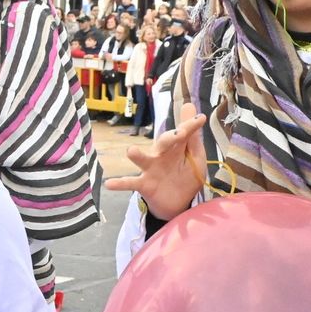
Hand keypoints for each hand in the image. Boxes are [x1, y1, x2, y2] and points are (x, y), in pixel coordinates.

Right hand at [104, 101, 210, 220]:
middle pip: (164, 142)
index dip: (191, 125)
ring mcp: (151, 169)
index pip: (184, 134)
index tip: (200, 119)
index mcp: (177, 149)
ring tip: (131, 151)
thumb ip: (193, 137)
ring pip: (143, 159)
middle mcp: (162, 155)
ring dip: (137, 155)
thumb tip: (192, 107)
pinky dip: (120, 183)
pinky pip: (130, 183)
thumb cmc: (186, 176)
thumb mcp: (195, 158)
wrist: (177, 204)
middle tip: (180, 134)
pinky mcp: (144, 185)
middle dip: (170, 137)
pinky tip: (109, 184)